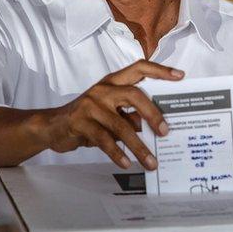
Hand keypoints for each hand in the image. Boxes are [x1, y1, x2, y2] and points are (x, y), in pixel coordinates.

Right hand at [43, 60, 184, 169]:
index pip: (139, 68)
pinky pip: (104, 140)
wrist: (52, 126)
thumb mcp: (111, 113)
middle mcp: (103, 89)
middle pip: (134, 95)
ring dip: (138, 146)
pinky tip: (127, 163)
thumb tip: (157, 128)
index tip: (180, 77)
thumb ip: (131, 115)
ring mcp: (90, 104)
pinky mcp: (80, 122)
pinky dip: (117, 153)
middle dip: (153, 113)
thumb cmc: (89, 119)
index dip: (160, 70)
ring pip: (120, 125)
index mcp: (113, 82)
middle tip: (166, 132)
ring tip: (151, 162)